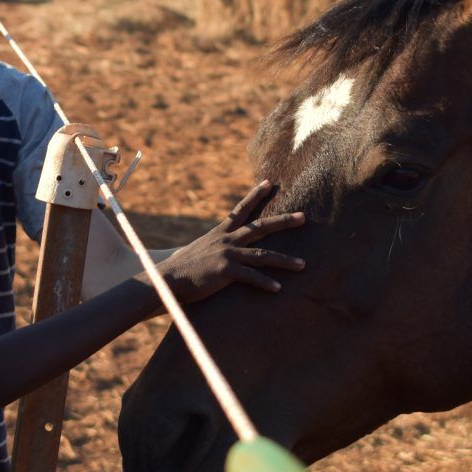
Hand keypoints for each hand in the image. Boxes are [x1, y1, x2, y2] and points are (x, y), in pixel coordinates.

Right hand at [156, 181, 305, 304]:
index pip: (241, 209)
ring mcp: (226, 254)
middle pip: (261, 227)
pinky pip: (251, 276)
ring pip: (263, 256)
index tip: (269, 182)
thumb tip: (220, 248)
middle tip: (303, 217)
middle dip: (283, 221)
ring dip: (285, 260)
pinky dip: (266, 283)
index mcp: (221, 232)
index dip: (256, 195)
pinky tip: (278, 289)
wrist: (168, 278)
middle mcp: (226, 239)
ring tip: (303, 265)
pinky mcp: (225, 271)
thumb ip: (214, 247)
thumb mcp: (201, 250)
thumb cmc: (184, 268)